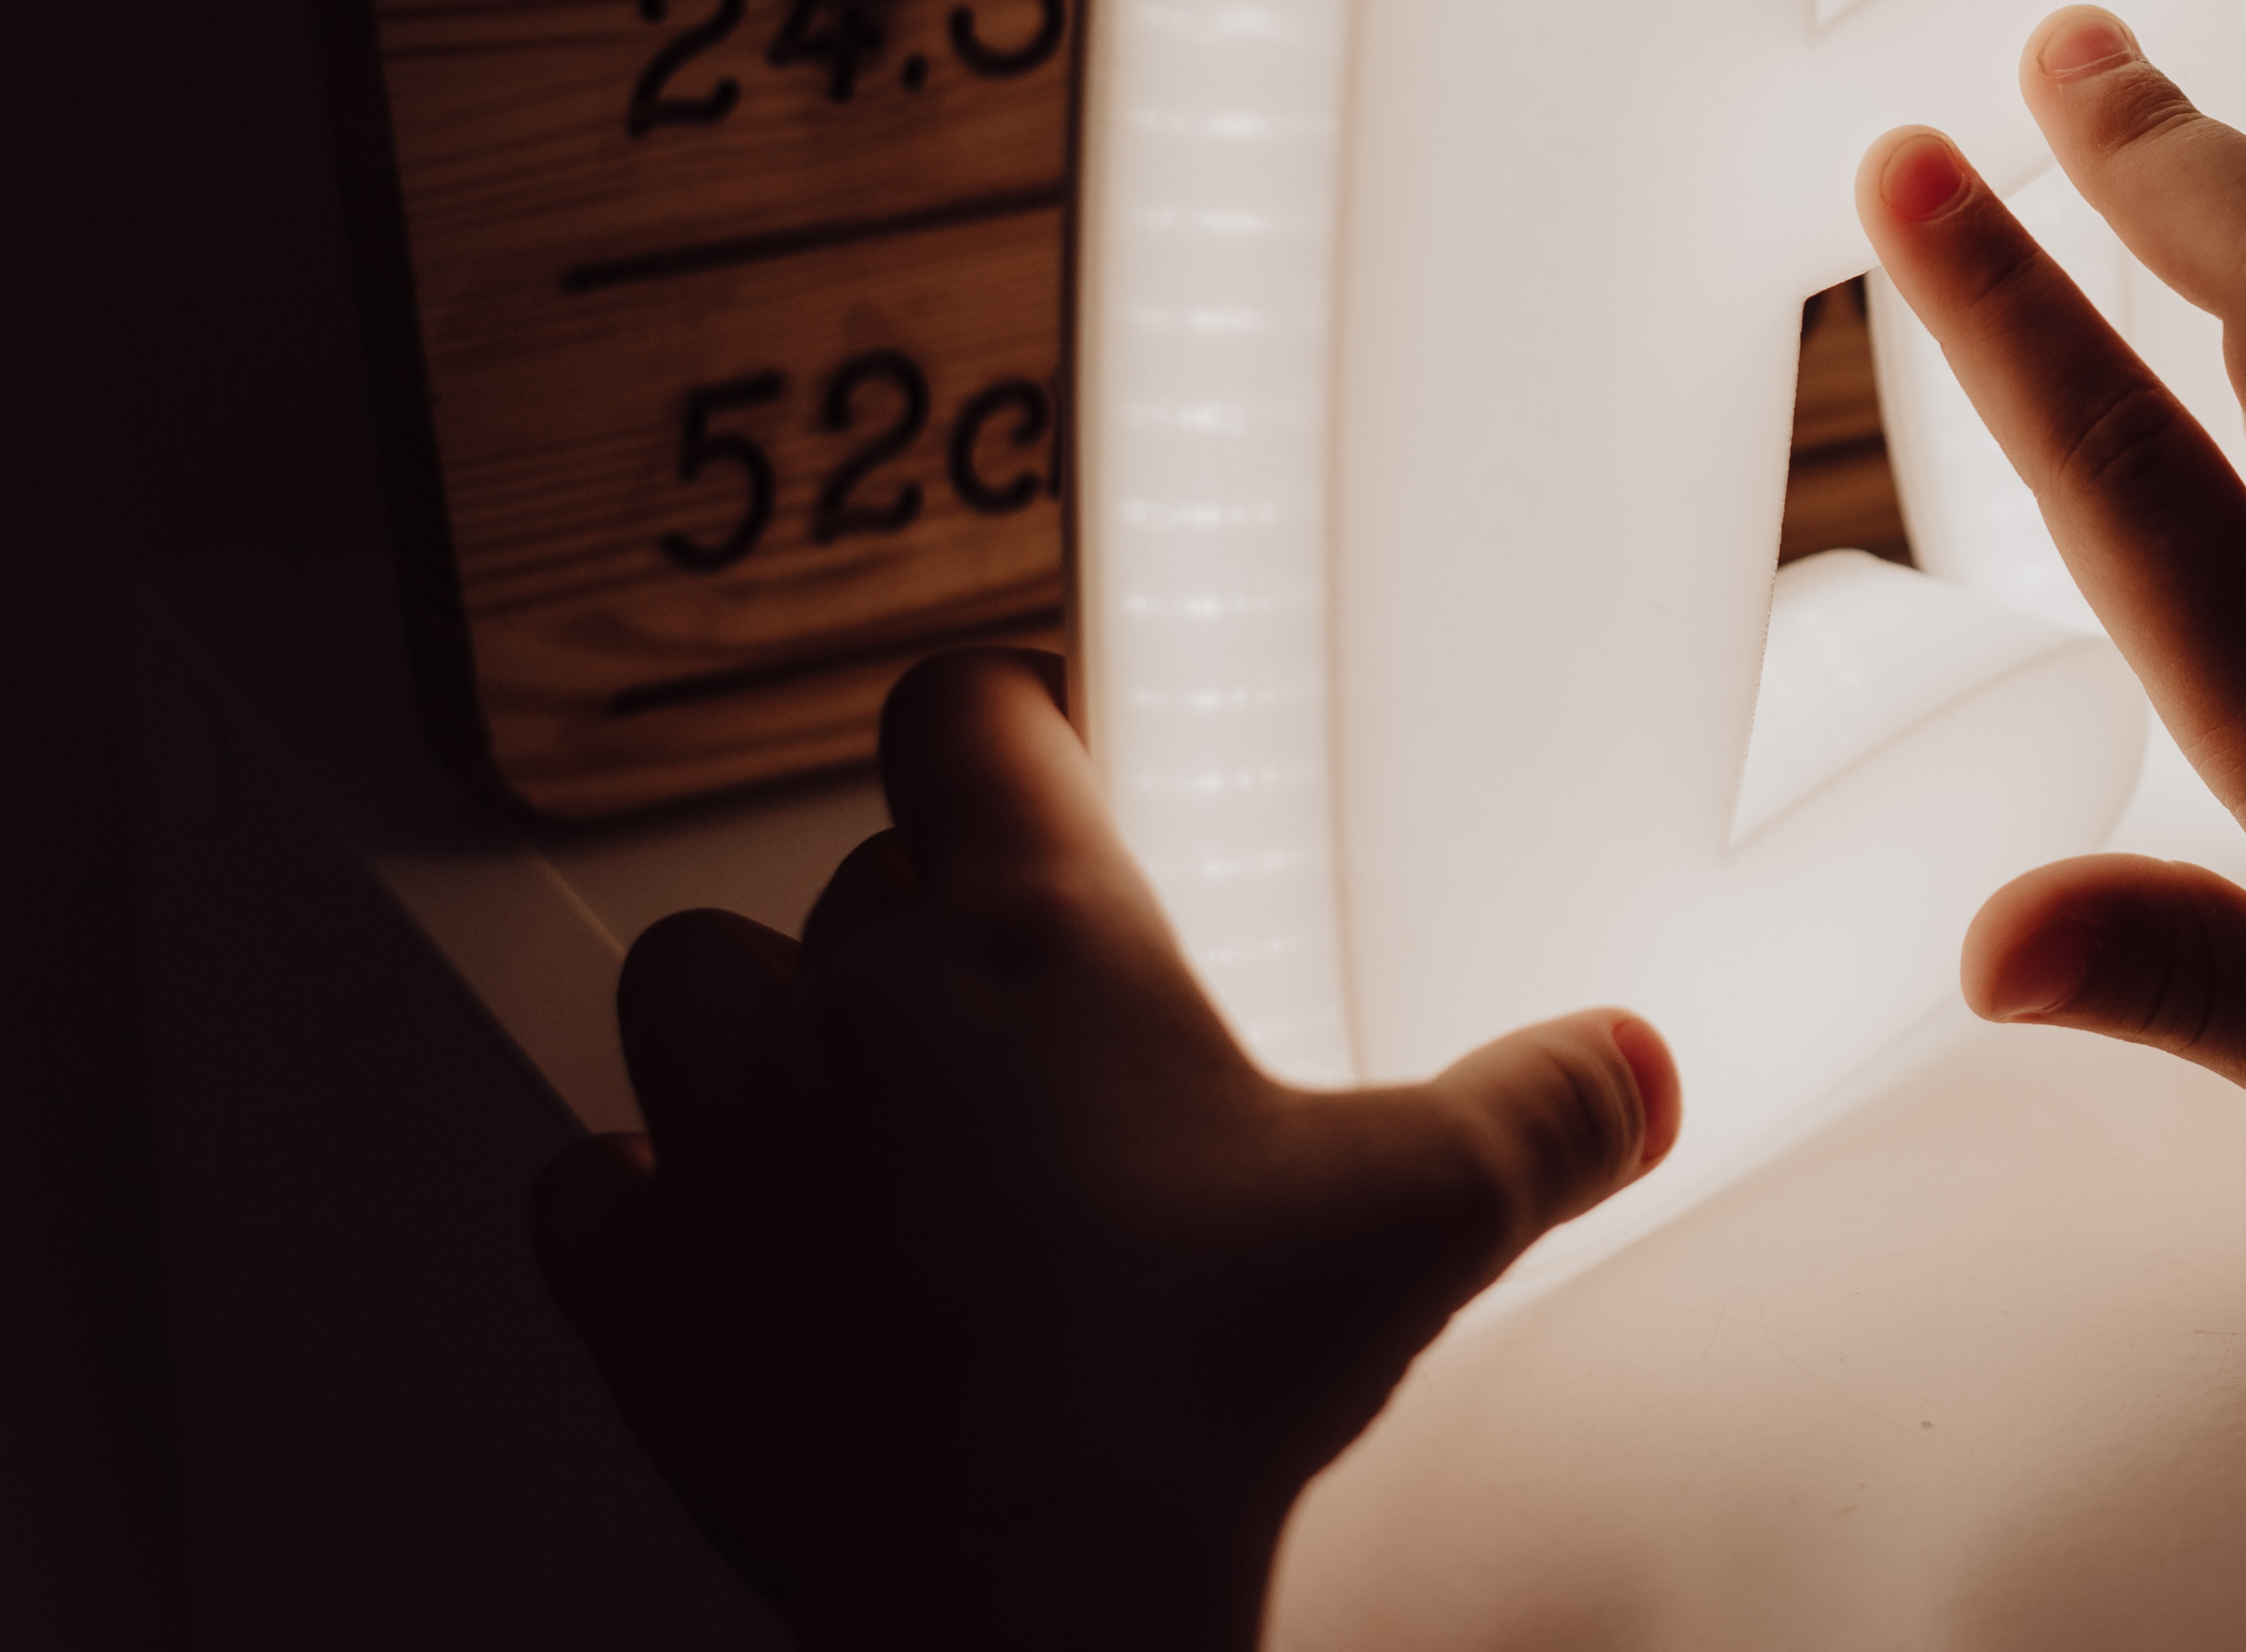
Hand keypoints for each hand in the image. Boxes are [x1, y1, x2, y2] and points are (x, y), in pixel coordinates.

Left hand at [526, 650, 1676, 1651]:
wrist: (1022, 1585)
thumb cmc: (1198, 1381)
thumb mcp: (1425, 1215)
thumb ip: (1542, 1114)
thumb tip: (1631, 1068)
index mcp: (1039, 938)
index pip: (962, 712)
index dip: (997, 716)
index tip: (1042, 750)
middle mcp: (859, 1008)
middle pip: (848, 867)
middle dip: (918, 912)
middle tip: (1015, 999)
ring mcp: (730, 1147)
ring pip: (683, 986)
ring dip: (749, 1019)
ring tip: (843, 1084)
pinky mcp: (643, 1296)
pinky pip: (583, 1190)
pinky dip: (635, 1201)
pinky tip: (721, 1232)